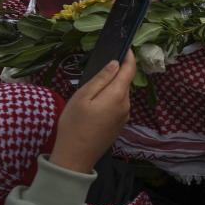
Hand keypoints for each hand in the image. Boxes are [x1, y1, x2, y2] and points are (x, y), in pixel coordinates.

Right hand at [50, 50, 135, 173]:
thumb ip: (101, 79)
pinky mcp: (119, 125)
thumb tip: (116, 64)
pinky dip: (109, 100)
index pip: (130, 70)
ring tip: (90, 92)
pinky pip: (117, 106)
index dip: (129, 56)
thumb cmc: (74, 125)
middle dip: (114, 74)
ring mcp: (124, 117)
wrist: (75, 158)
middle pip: (124, 82)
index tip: (125, 46)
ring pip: (120, 94)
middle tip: (96, 70)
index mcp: (118, 95)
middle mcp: (126, 105)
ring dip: (110, 89)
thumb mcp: (83, 97)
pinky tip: (94, 106)